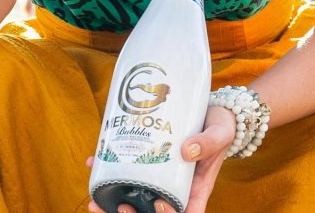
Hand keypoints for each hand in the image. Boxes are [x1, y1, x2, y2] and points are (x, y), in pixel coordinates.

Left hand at [84, 106, 235, 212]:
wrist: (214, 111)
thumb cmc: (220, 127)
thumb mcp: (219, 134)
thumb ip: (208, 142)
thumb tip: (186, 150)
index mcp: (195, 189)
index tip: (158, 205)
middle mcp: (174, 187)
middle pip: (152, 212)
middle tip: (118, 206)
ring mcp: (159, 176)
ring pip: (135, 198)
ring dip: (112, 204)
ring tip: (95, 200)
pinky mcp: (147, 161)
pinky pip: (126, 172)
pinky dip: (107, 171)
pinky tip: (94, 162)